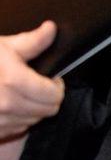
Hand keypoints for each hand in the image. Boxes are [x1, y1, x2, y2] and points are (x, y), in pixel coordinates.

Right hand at [0, 21, 63, 141]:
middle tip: (39, 86)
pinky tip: (8, 106)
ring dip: (33, 109)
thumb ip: (32, 41)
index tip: (51, 79)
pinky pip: (15, 130)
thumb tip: (51, 29)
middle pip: (48, 110)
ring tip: (21, 94)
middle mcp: (6, 104)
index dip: (57, 85)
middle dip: (48, 98)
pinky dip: (16, 119)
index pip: (53, 95)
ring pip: (33, 121)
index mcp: (13, 81)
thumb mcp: (2, 46)